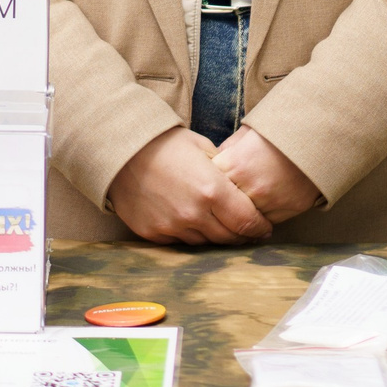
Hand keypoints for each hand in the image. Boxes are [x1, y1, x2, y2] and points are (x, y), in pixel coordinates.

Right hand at [107, 128, 271, 246]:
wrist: (121, 150)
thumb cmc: (165, 143)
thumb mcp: (203, 148)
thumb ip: (225, 171)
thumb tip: (243, 186)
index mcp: (212, 190)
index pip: (247, 221)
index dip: (260, 227)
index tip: (265, 228)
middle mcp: (194, 214)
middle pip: (229, 237)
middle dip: (242, 235)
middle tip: (248, 231)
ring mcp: (172, 227)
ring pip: (205, 243)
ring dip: (216, 236)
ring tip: (220, 226)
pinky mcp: (154, 233)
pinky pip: (180, 242)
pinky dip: (190, 235)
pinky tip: (192, 222)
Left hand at [213, 125, 321, 225]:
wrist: (316, 139)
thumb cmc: (278, 133)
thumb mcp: (247, 134)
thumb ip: (227, 152)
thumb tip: (213, 165)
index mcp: (235, 164)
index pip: (208, 183)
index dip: (206, 184)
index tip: (206, 185)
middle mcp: (248, 187)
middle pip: (222, 207)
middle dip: (218, 205)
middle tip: (217, 205)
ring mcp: (267, 202)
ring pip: (241, 221)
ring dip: (238, 218)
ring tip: (237, 212)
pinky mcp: (284, 212)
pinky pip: (262, 224)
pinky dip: (258, 221)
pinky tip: (257, 213)